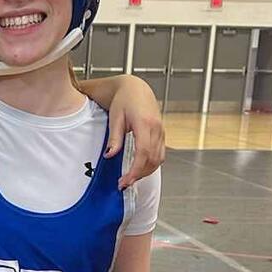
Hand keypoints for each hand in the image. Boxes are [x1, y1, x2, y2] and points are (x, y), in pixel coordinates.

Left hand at [104, 75, 165, 189]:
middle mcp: (156, 128)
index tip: (125, 180)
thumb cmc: (124, 99)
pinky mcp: (161, 134)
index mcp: (145, 123)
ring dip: (146, 171)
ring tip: (130, 178)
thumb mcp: (115, 118)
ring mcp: (161, 131)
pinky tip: (140, 168)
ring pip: (158, 159)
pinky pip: (160, 154)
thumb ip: (114, 138)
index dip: (135, 170)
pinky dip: (151, 164)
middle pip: (152, 159)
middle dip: (139, 174)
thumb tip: (110, 155)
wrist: (136, 88)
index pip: (143, 153)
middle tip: (124, 183)